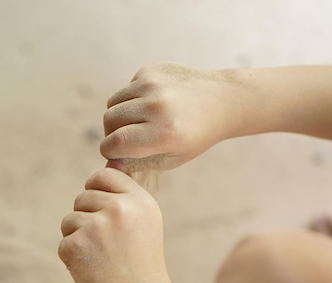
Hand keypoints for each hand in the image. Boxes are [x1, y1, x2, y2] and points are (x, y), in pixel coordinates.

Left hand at [58, 168, 175, 282]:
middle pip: (82, 197)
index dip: (96, 190)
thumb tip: (108, 165)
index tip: (101, 210)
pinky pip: (64, 242)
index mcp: (139, 200)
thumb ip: (125, 196)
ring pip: (70, 220)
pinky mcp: (75, 246)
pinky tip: (93, 270)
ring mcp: (95, 226)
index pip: (103, 175)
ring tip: (102, 259)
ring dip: (78, 238)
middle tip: (106, 245)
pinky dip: (73, 258)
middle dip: (87, 217)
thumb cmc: (142, 265)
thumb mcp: (146, 223)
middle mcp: (118, 208)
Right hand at [102, 62, 253, 170]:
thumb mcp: (171, 159)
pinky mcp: (151, 69)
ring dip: (118, 116)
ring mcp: (153, 83)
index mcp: (165, 133)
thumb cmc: (195, 136)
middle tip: (126, 139)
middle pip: (110, 121)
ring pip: (113, 103)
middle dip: (112, 133)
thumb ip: (137, 162)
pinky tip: (151, 104)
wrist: (222, 100)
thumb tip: (108, 163)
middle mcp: (158, 105)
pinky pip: (126, 89)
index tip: (115, 153)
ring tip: (137, 122)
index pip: (116, 142)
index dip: (109, 151)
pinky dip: (131, 100)